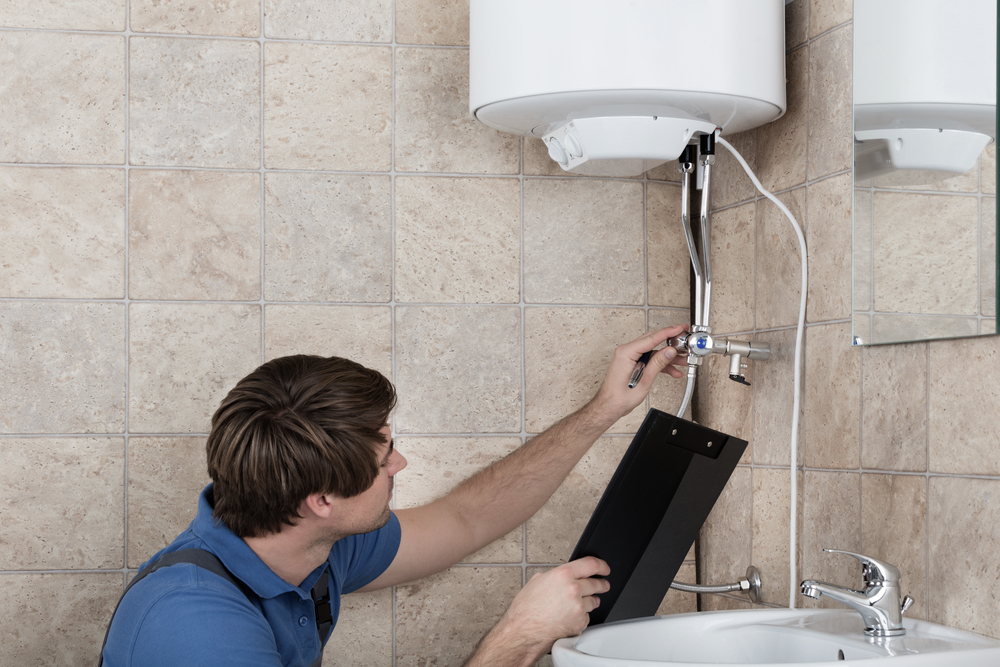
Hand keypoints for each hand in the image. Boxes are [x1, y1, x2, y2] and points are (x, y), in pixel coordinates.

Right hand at [469, 557, 609, 666]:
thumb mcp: (537, 581)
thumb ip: (555, 576)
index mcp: (563, 575)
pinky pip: (587, 617)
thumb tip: (563, 576)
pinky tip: (569, 618)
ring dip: (590, 601)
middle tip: (603, 585)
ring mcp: (578, 607)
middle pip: (596, 584)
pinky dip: (582, 617)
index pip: (591, 565)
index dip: (601, 566)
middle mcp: (573, 589)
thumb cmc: (525, 609)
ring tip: (577, 605)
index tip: (604, 569)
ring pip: (594, 601)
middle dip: (601, 584)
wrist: (523, 632)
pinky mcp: (580, 623)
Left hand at [586, 325, 688, 425]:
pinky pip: (650, 359)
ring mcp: (630, 357)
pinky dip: (661, 364)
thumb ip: (657, 364)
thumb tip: (669, 351)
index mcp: (626, 352)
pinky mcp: (633, 363)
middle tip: (684, 339)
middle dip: (671, 341)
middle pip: (653, 341)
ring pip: (654, 351)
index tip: (679, 328)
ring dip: (668, 356)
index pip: (651, 338)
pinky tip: (673, 370)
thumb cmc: (620, 397)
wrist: (610, 406)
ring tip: (683, 360)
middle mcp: (627, 352)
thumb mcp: (643, 381)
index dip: (668, 332)